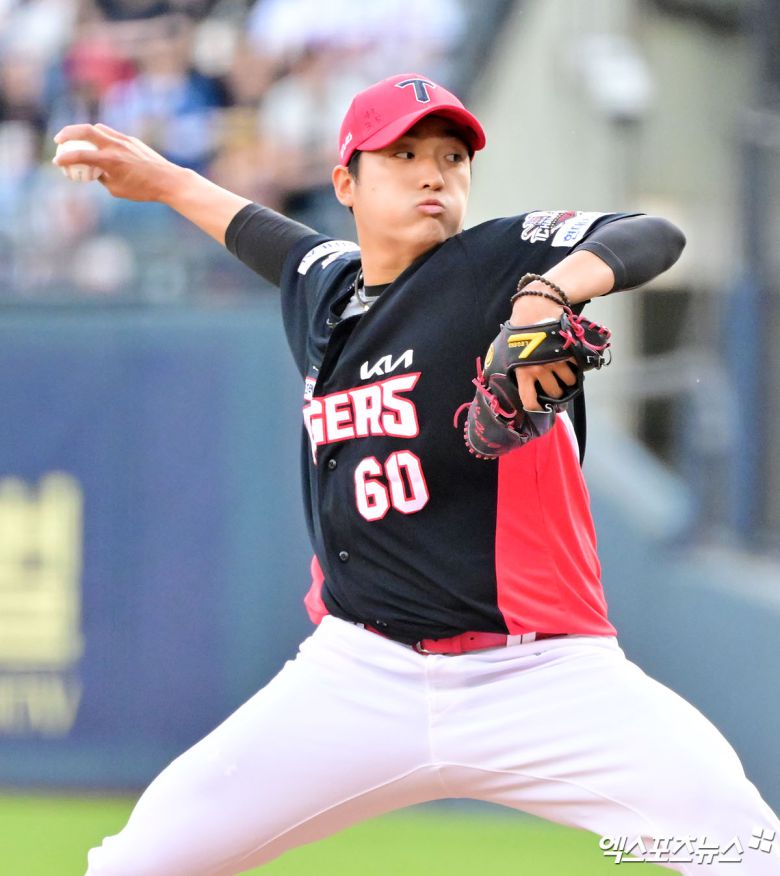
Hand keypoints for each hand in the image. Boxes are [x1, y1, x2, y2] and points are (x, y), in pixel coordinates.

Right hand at [53, 123, 185, 202]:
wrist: (168, 180)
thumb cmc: (143, 189)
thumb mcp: (117, 189)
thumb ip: (101, 177)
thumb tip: (92, 170)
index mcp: (110, 161)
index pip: (81, 155)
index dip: (65, 158)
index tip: (57, 161)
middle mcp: (115, 146)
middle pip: (85, 130)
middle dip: (67, 133)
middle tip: (59, 141)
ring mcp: (124, 140)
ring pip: (98, 128)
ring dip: (83, 132)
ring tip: (76, 140)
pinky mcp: (131, 140)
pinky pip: (110, 133)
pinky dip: (99, 136)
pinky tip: (97, 144)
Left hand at [509, 285, 576, 410]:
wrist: (535, 309)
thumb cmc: (518, 329)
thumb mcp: (504, 350)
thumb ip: (506, 367)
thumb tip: (498, 378)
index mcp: (523, 372)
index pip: (530, 400)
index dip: (535, 407)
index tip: (539, 407)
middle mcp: (540, 370)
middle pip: (554, 393)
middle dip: (555, 393)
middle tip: (554, 389)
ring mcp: (556, 362)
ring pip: (569, 382)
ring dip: (568, 381)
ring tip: (564, 376)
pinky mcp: (568, 353)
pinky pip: (576, 368)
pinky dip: (576, 368)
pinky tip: (570, 364)